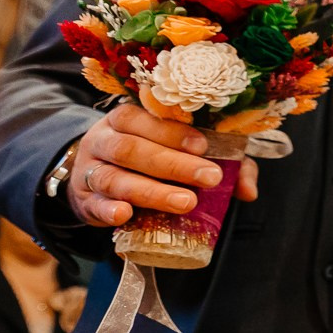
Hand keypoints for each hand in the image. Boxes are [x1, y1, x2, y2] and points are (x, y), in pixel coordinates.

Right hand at [66, 104, 258, 227]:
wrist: (90, 177)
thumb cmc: (147, 159)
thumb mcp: (177, 152)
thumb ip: (218, 164)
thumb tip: (248, 191)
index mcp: (127, 119)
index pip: (145, 118)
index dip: (173, 132)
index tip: (204, 147)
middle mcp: (104, 140)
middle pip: (132, 149)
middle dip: (173, 164)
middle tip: (208, 178)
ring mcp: (89, 170)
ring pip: (114, 177)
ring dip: (150, 191)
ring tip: (184, 203)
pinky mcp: (84, 201)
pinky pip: (93, 205)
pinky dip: (108, 210)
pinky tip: (125, 214)